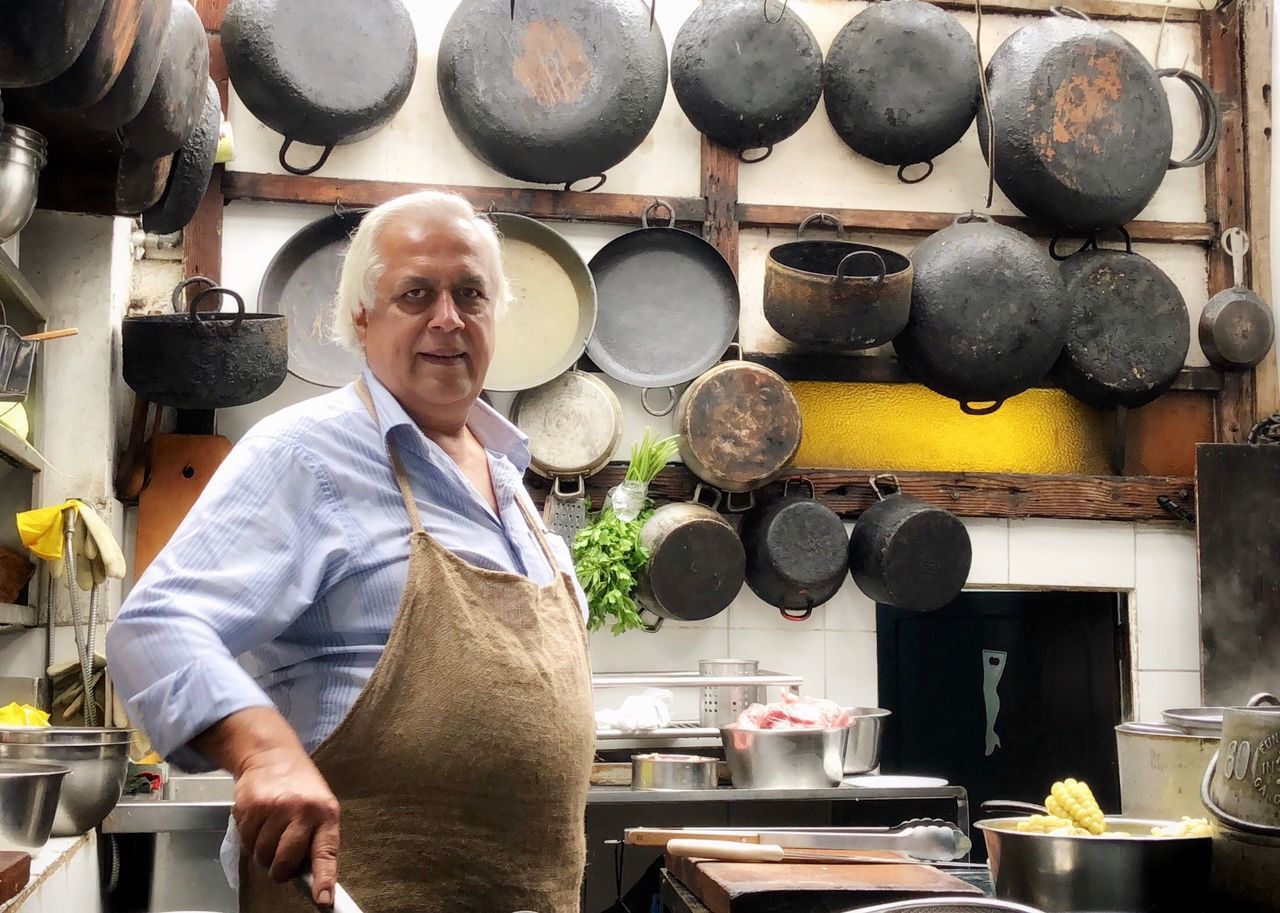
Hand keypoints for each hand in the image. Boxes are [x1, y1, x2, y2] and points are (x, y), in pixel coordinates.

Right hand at [233, 744, 340, 904]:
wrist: (273, 756)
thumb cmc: (301, 789)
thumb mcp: (320, 808)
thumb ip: (316, 839)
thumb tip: (311, 879)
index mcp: (326, 813)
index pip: (326, 852)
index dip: (324, 879)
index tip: (323, 901)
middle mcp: (302, 811)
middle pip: (284, 862)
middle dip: (279, 869)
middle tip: (280, 860)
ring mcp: (275, 808)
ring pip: (262, 855)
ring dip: (263, 852)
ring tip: (270, 831)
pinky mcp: (251, 807)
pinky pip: (246, 841)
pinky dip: (249, 838)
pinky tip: (258, 821)